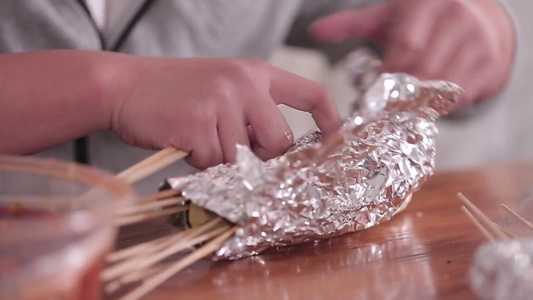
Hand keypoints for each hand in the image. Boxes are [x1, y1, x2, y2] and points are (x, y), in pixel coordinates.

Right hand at [111, 57, 341, 168]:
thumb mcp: (223, 89)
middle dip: (260, 155)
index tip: (334, 138)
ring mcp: (221, 102)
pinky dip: (198, 161)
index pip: (310, 93)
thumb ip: (253, 113)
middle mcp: (244, 84)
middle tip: (232, 147)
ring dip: (220, 158)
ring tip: (197, 136)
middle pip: (280, 141)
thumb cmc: (175, 91)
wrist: (124, 86)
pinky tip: (183, 139)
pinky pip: (212, 163)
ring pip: (241, 157)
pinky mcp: (198, 124)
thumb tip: (274, 152)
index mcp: (256, 73)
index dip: (330, 118)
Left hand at [310, 0, 514, 108]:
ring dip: (419, 103)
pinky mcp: (489, 62)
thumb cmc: (419, 20)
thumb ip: (349, 24)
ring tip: (400, 109)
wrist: (471, 18)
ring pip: (442, 85)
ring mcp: (478, 40)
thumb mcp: (385, 17)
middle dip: (401, 94)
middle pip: (424, 69)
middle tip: (383, 110)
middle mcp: (457, 18)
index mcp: (427, 3)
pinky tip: (425, 104)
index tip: (374, 91)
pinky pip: (460, 94)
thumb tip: (315, 31)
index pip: (407, 46)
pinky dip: (439, 105)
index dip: (389, 74)